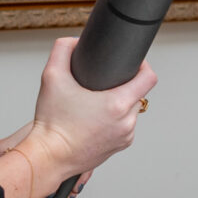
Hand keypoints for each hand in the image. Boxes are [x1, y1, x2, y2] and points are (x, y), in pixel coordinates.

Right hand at [27, 38, 153, 183]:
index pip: (149, 78)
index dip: (142, 65)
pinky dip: (114, 121)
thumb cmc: (51, 124)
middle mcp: (127, 122)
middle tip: (104, 83)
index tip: (131, 63)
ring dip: (119, 104)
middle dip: (123, 86)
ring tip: (97, 102)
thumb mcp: (51, 77)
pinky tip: (97, 119)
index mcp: (118, 105)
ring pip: (130, 111)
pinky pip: (124, 127)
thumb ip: (62, 50)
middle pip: (137, 94)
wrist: (48, 157)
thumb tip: (73, 41)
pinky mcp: (119, 147)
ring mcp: (125, 137)